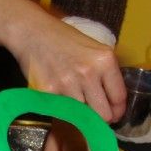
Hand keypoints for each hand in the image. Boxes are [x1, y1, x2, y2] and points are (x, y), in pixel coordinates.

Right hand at [0, 0, 125, 122]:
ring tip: (73, 104)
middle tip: (94, 115)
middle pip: (104, 115)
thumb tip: (113, 105)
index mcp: (105, 61)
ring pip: (83, 118)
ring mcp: (67, 84)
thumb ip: (105, 74)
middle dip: (100, 118)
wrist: (32, 32)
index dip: (117, 111)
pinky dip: (62, 112)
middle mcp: (88, 73)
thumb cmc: (63, 40)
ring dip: (79, 116)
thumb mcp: (93, 50)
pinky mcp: (48, 93)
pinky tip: (59, 100)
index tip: (113, 115)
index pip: (119, 98)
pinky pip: (62, 113)